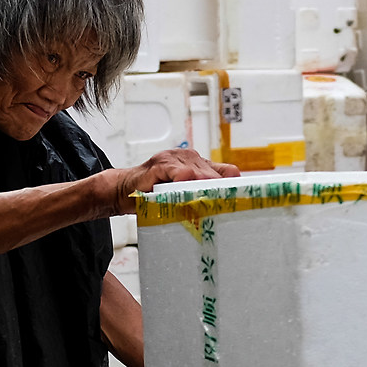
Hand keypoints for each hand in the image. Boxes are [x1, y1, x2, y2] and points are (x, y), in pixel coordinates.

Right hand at [106, 148, 240, 213]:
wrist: (124, 189)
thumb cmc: (153, 192)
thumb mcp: (181, 193)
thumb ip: (200, 195)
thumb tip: (225, 207)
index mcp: (198, 164)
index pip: (226, 171)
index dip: (234, 185)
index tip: (242, 199)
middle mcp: (189, 158)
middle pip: (214, 174)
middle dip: (219, 191)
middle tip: (226, 206)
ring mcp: (174, 159)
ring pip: (198, 172)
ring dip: (203, 187)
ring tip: (209, 201)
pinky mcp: (159, 165)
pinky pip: (176, 170)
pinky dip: (182, 178)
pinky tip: (185, 185)